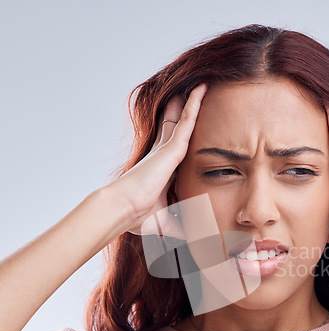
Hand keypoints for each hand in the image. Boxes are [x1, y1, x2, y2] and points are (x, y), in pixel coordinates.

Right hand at [106, 83, 207, 237]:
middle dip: (181, 112)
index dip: (178, 135)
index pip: (172, 148)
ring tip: (201, 85)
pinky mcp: (170, 149)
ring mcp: (166, 152)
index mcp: (161, 172)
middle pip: (175, 128)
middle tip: (189, 96)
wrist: (122, 210)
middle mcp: (162, 157)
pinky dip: (194, 105)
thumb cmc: (137, 218)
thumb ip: (181, 228)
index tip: (183, 127)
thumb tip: (194, 244)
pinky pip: (187, 122)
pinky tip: (202, 89)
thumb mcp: (167, 223)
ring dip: (191, 103)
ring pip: (182, 121)